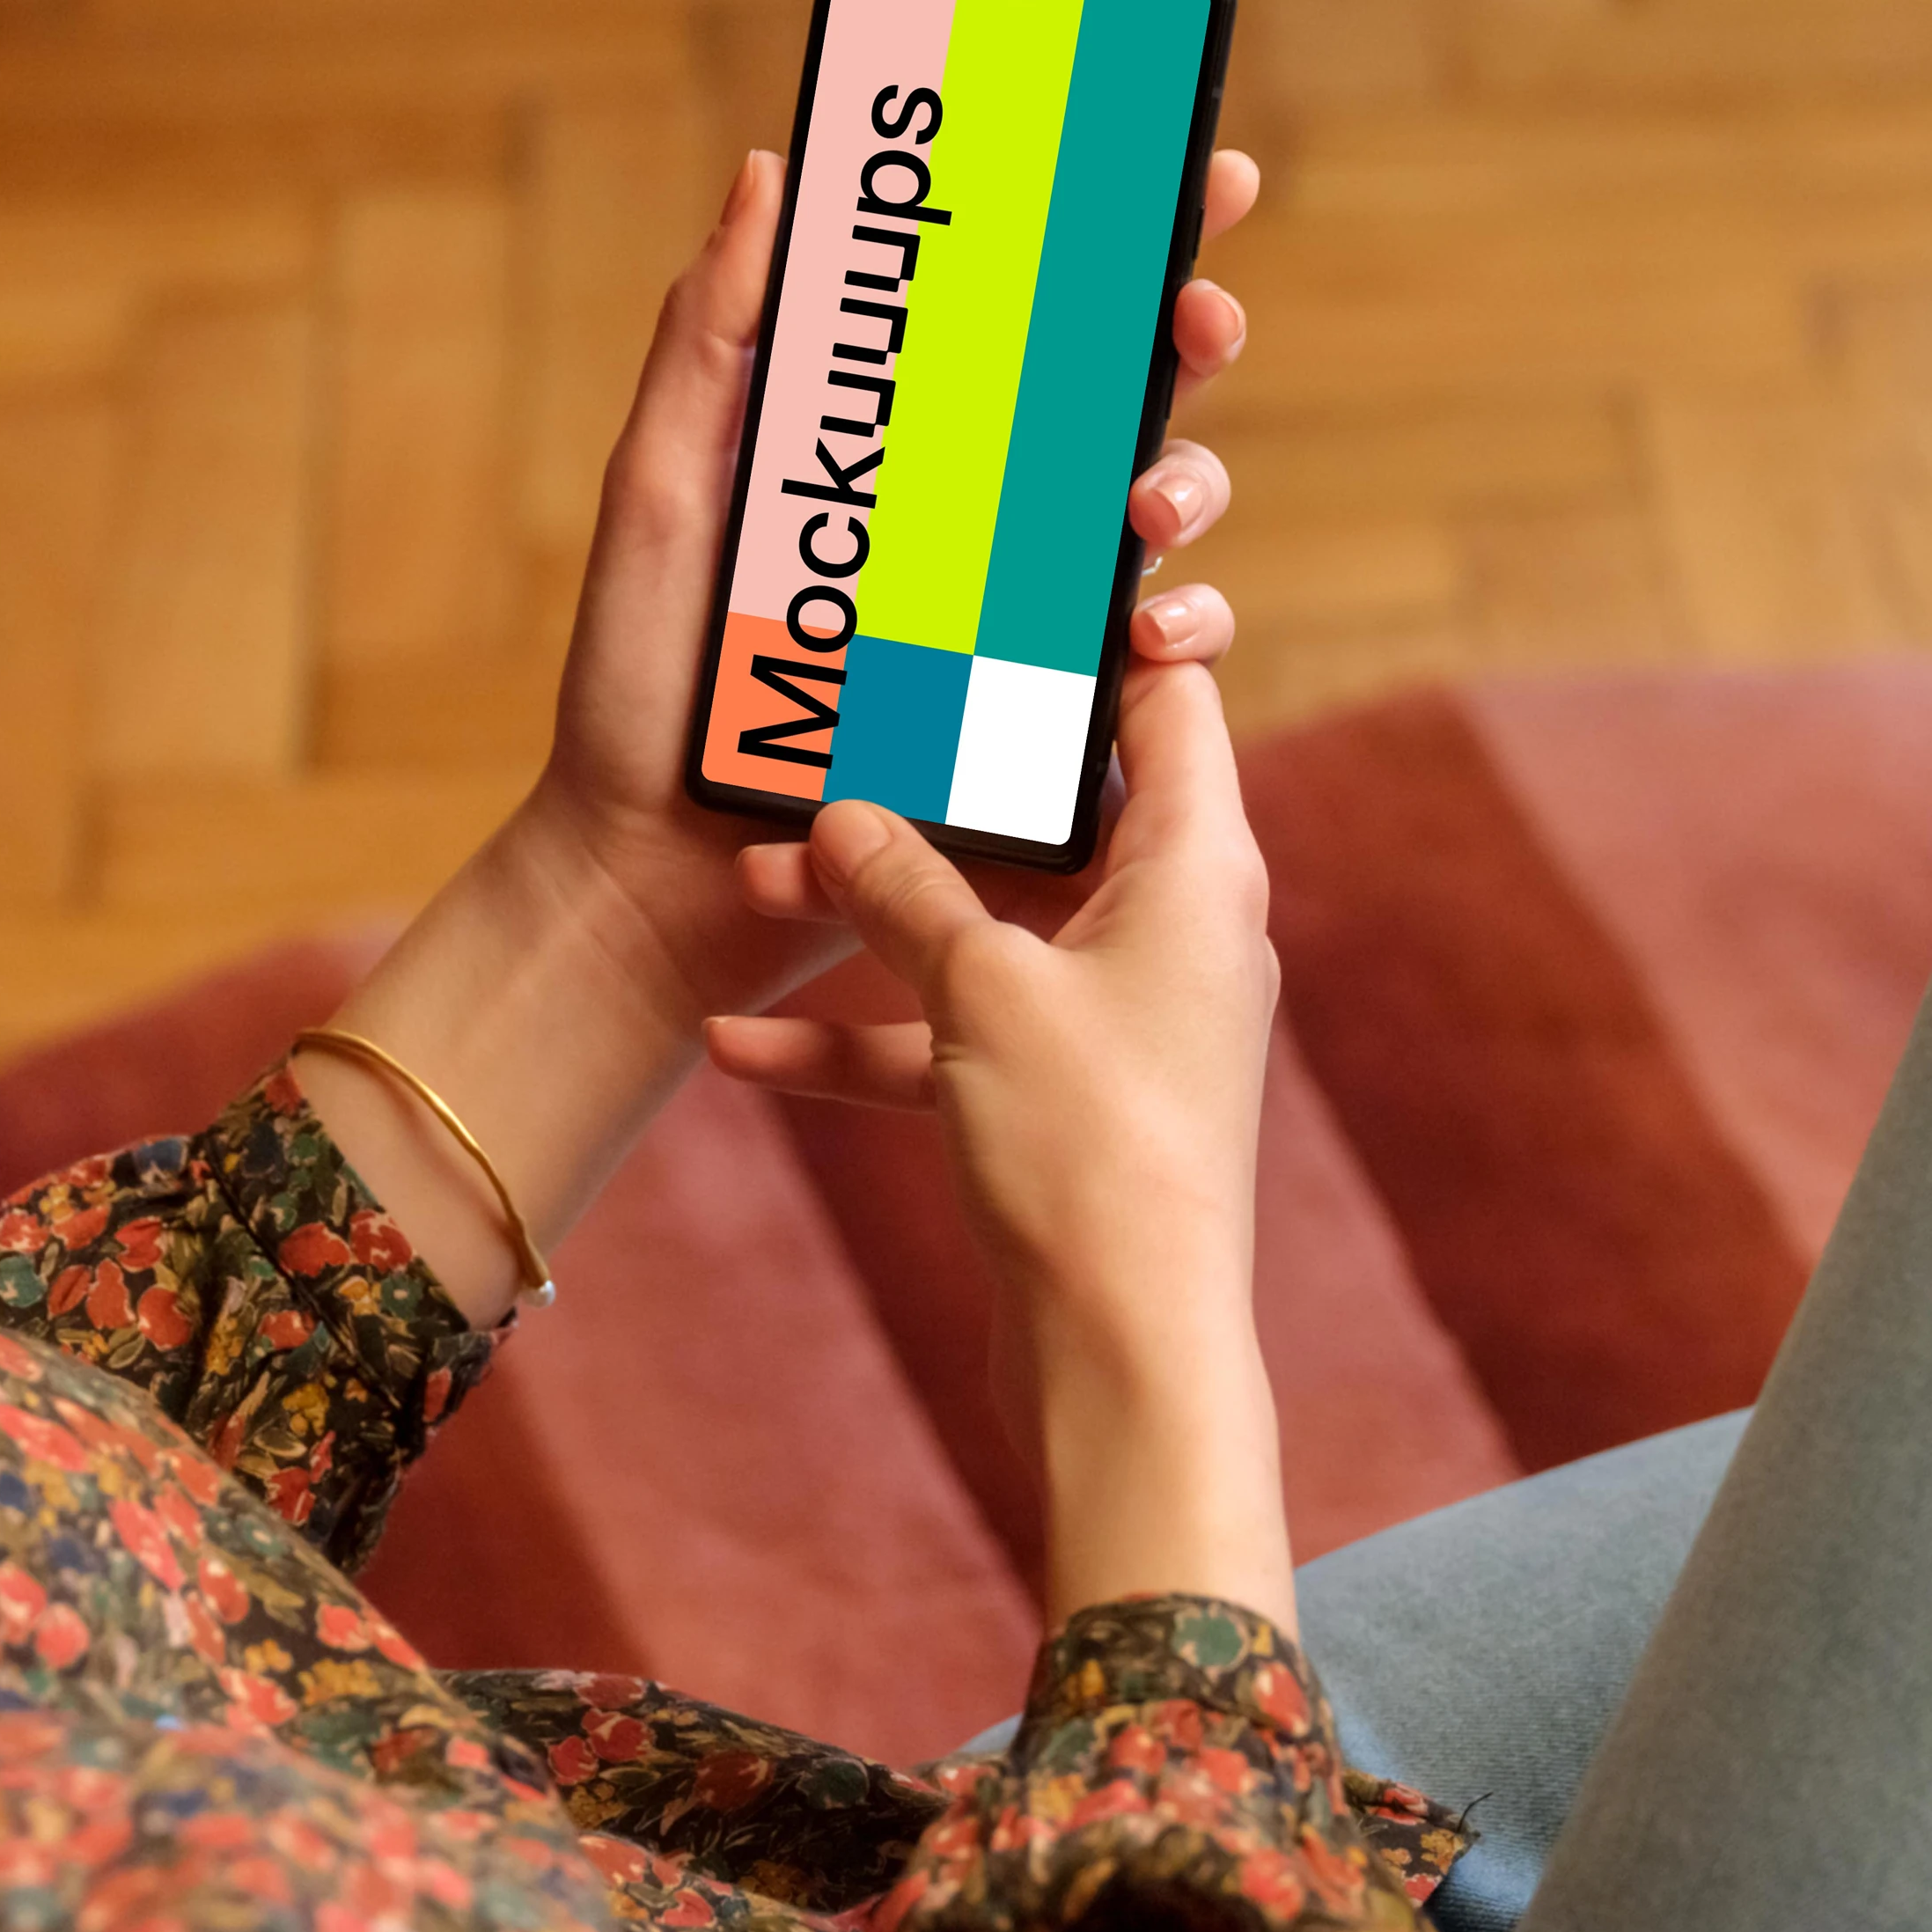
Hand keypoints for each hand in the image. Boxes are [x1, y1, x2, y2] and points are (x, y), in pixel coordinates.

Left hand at [516, 142, 1263, 1024]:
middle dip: (1184, 339)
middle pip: (1117, 399)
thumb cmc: (639, 684)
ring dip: (1185, 489)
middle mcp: (972, 519)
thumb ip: (711, 341)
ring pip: (1151, 527)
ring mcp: (1016, 622)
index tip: (1190, 173)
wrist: (648, 876)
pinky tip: (1149, 638)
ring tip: (1147, 507)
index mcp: (894, 443)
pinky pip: (1146, 678)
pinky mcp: (1040, 727)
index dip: (1115, 237)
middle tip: (1194, 322)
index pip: (1019, 316)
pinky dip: (1177, 641)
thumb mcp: (666, 491)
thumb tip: (772, 172)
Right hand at [703, 662, 1293, 1628]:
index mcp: (1197, 866)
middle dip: (925, 780)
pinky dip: (858, 1036)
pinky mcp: (1061, 1104)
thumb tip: (840, 815)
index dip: (1103, 625)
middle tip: (834, 716)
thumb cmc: (1091, 1153)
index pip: (1170, 696)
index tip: (1012, 570)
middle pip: (1050, 808)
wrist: (1122, 1361)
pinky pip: (949, 1039)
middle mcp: (1172, 928)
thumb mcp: (978, 991)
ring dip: (866, 912)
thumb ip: (903, 887)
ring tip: (745, 881)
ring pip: (980, 927)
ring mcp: (1116, 1020)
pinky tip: (734, 1039)